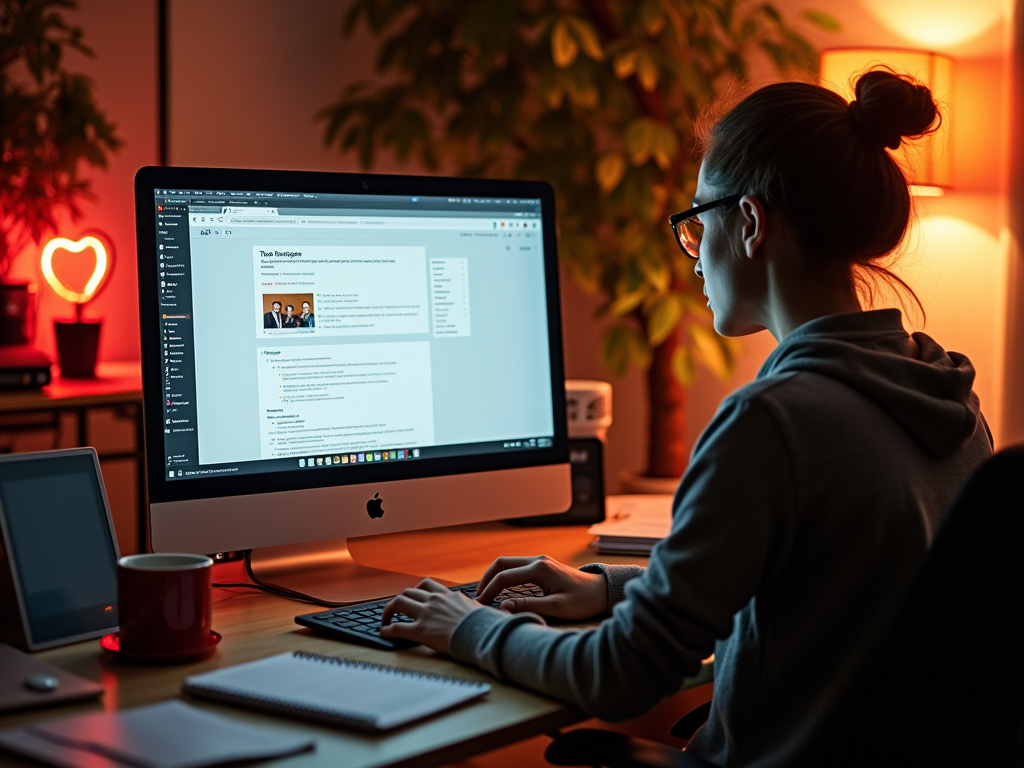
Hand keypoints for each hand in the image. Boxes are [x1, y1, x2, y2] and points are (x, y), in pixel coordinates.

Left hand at [379, 578, 482, 653]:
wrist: (483, 635)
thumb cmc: (486, 625)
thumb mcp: (483, 609)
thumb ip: (478, 608)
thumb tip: (497, 609)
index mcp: (448, 595)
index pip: (427, 585)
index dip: (417, 591)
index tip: (413, 597)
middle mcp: (434, 600)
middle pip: (409, 592)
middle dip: (400, 599)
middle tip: (397, 608)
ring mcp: (426, 614)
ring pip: (399, 602)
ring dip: (389, 610)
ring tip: (386, 618)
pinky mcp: (420, 630)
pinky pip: (397, 627)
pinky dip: (387, 629)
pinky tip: (384, 632)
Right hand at [475, 555, 606, 619]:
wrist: (601, 591)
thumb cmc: (582, 601)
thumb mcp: (556, 607)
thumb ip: (528, 605)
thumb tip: (503, 606)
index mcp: (539, 569)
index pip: (505, 577)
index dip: (489, 591)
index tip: (480, 604)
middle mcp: (537, 560)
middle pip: (502, 564)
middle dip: (486, 580)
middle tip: (477, 597)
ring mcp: (540, 561)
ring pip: (508, 563)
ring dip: (494, 576)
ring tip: (485, 594)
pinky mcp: (542, 566)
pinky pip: (517, 567)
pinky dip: (504, 576)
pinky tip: (501, 589)